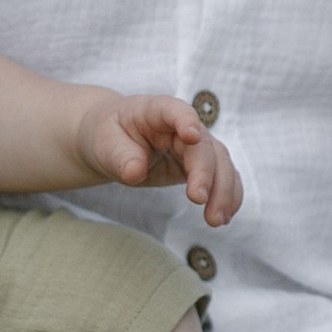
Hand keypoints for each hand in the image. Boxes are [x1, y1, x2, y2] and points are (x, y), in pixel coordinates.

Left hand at [74, 90, 242, 228]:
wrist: (111, 143)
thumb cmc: (107, 136)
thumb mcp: (104, 143)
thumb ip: (120, 156)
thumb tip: (135, 172)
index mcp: (156, 111)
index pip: (175, 111)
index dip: (185, 120)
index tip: (191, 136)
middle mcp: (182, 126)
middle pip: (204, 145)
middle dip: (206, 173)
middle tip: (199, 199)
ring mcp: (195, 146)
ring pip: (220, 163)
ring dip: (224, 191)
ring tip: (216, 220)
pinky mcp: (199, 165)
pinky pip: (221, 178)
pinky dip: (228, 196)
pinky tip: (224, 216)